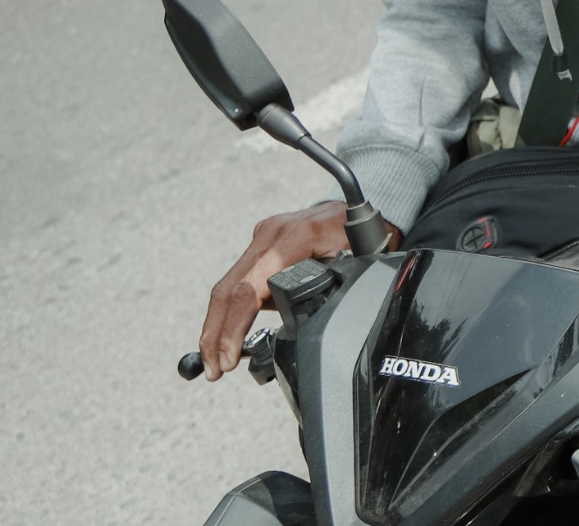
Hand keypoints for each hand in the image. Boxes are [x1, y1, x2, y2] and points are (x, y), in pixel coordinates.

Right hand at [198, 200, 352, 378]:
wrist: (357, 209)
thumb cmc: (365, 235)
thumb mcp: (358, 261)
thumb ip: (334, 287)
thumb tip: (315, 321)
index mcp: (294, 238)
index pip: (249, 289)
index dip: (234, 328)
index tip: (228, 359)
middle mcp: (271, 234)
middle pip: (228, 289)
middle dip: (215, 335)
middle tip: (213, 370)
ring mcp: (262, 237)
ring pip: (227, 286)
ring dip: (217, 327)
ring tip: (215, 362)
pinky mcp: (261, 245)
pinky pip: (237, 280)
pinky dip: (228, 311)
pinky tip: (224, 336)